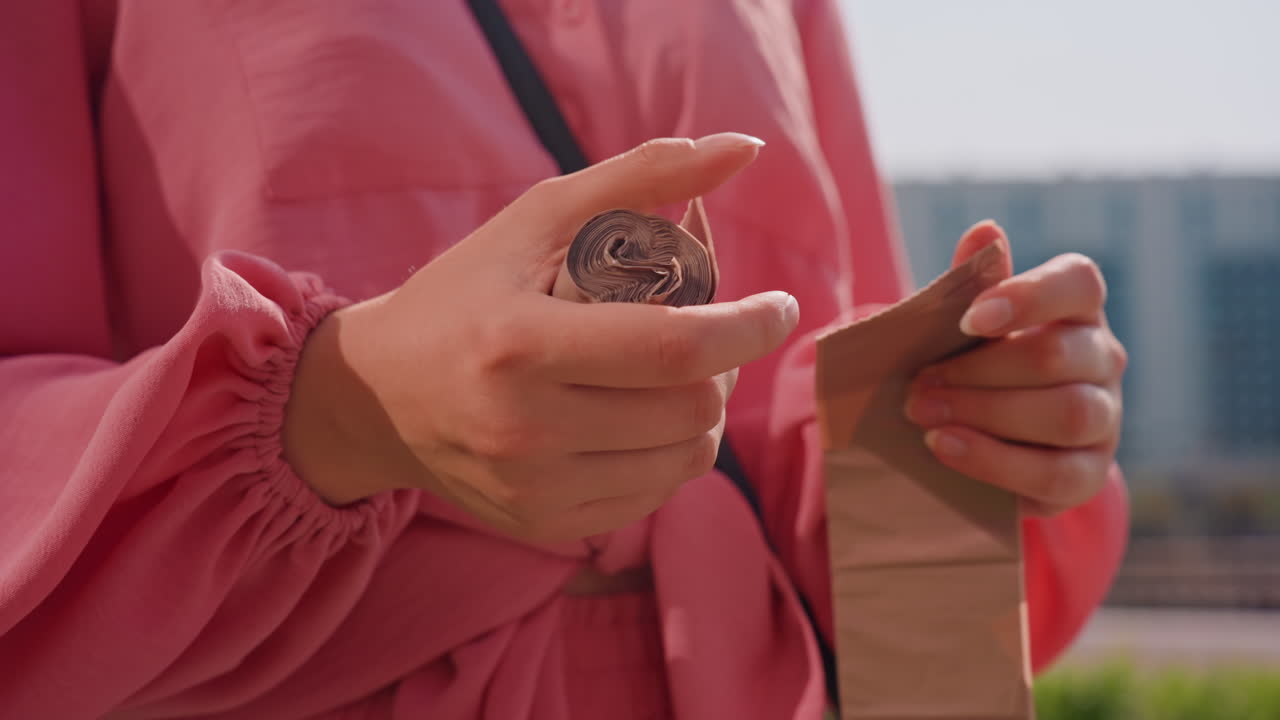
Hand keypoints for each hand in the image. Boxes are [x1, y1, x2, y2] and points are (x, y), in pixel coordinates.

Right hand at [283, 133, 798, 542]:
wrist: (379, 397)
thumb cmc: (465, 293)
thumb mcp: (537, 219)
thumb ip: (640, 178)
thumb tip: (742, 151)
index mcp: (520, 342)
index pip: (673, 348)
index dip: (748, 327)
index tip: (781, 305)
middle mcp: (524, 427)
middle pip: (690, 409)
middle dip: (723, 368)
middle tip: (711, 338)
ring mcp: (534, 486)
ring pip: (684, 461)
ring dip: (703, 414)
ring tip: (679, 379)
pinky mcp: (543, 523)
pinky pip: (652, 497)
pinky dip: (667, 457)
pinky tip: (642, 423)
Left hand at [904, 222, 1126, 514]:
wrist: (970, 435)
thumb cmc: (968, 362)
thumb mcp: (960, 323)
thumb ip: (973, 282)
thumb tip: (985, 231)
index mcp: (1076, 309)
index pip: (1079, 283)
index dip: (1028, 296)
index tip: (970, 318)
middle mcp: (1102, 359)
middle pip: (1057, 356)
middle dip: (979, 371)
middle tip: (918, 384)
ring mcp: (1104, 418)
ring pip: (1067, 413)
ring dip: (986, 413)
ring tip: (924, 415)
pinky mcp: (1088, 474)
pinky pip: (1058, 473)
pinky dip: (996, 461)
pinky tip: (946, 447)